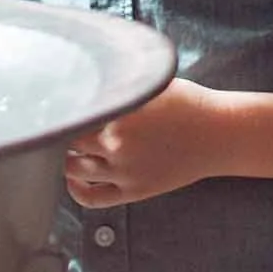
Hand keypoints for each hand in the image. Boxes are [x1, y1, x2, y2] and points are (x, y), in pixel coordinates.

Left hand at [65, 81, 228, 206]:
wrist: (219, 134)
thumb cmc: (187, 102)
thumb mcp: (151, 84)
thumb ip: (119, 83)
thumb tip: (85, 74)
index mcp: (119, 111)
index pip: (71, 111)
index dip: (60, 107)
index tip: (53, 102)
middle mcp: (116, 142)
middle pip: (66, 139)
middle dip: (59, 131)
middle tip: (56, 123)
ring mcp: (124, 170)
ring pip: (73, 168)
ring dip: (63, 157)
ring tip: (63, 146)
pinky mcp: (133, 190)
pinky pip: (91, 197)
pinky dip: (75, 189)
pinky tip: (72, 176)